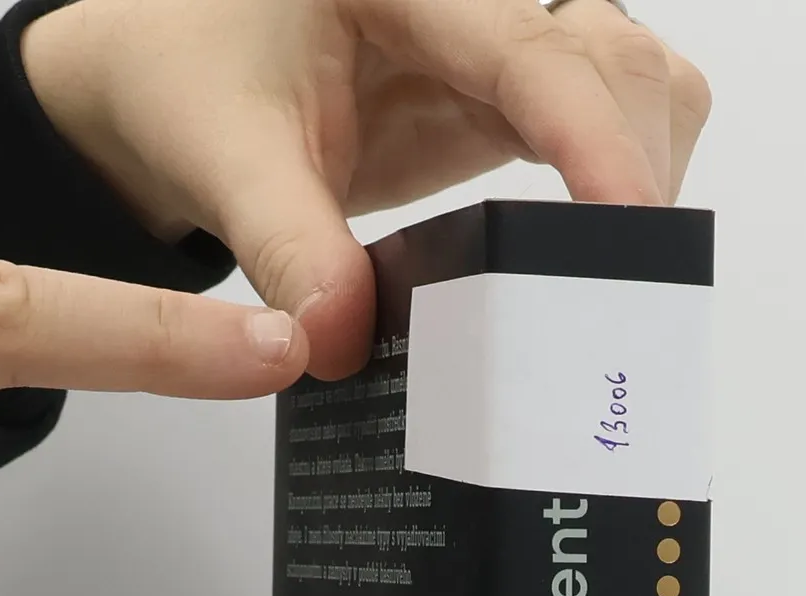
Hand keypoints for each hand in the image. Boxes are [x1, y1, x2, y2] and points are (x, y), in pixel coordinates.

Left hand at [23, 0, 713, 377]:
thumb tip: (343, 342)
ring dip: (641, 161)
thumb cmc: (187, 90)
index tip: (630, 221)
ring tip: (617, 265)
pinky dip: (619, 173)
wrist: (164, 86)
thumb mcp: (226, 164)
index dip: (593, 135)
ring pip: (626, 73)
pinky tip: (598, 240)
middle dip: (632, 154)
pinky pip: (600, 112)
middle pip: (608, 52)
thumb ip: (289, 248)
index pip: (529, 51)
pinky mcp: (500, 95)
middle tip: (628, 276)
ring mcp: (491, 43)